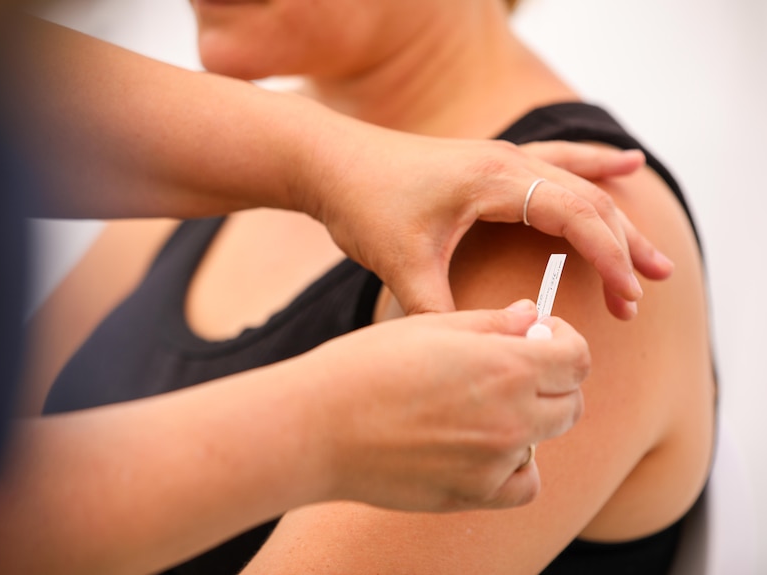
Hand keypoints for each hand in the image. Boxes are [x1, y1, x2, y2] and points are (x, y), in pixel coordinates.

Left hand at [296, 120, 672, 316]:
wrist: (329, 161)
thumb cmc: (362, 203)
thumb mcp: (400, 263)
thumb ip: (436, 311)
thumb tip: (471, 358)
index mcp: (495, 179)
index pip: (576, 216)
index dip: (609, 258)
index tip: (630, 298)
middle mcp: (506, 161)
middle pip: (587, 199)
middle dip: (625, 244)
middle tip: (657, 284)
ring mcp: (498, 157)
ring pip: (576, 182)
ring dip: (616, 214)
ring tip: (653, 249)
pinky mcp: (487, 164)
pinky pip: (555, 161)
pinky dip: (592, 166)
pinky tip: (624, 163)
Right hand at [303, 300, 586, 511]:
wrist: (317, 427)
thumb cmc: (366, 366)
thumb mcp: (431, 328)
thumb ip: (492, 324)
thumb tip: (533, 317)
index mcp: (506, 366)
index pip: (578, 358)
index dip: (563, 342)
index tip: (540, 339)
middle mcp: (512, 417)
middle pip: (570, 401)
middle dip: (552, 381)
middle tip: (510, 370)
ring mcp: (496, 461)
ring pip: (546, 439)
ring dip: (530, 421)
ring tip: (481, 407)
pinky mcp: (474, 494)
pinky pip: (524, 483)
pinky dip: (515, 466)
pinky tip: (484, 448)